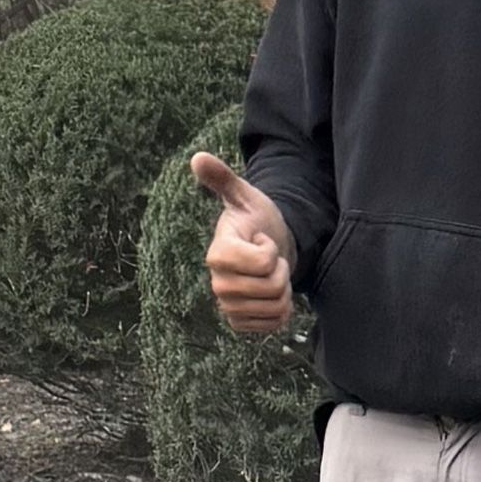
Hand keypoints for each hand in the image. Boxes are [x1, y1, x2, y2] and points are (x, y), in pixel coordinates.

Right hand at [191, 151, 295, 333]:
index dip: (271, 250)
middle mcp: (218, 284)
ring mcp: (228, 306)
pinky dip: (281, 310)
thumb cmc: (255, 218)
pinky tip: (271, 293)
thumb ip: (223, 179)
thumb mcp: (245, 195)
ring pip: (275, 307)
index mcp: (218, 253)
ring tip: (271, 272)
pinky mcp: (239, 323)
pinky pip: (272, 325)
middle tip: (270, 256)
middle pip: (271, 286)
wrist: (266, 246)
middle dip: (281, 269)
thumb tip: (197, 157)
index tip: (262, 239)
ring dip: (283, 289)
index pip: (262, 262)